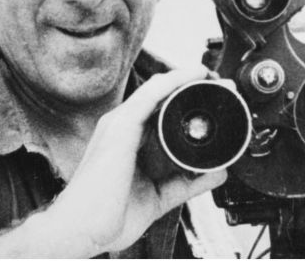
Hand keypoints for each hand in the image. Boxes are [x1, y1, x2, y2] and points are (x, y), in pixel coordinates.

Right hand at [49, 66, 227, 255]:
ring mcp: (120, 123)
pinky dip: (175, 81)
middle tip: (223, 88)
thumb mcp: (158, 195)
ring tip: (214, 77)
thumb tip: (216, 173)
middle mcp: (122, 126)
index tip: (214, 101)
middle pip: (161, 95)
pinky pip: (152, 93)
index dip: (184, 100)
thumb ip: (185, 183)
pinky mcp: (121, 126)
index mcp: (127, 139)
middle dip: (191, 87)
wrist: (81, 229)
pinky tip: (194, 74)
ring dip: (188, 79)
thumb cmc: (106, 216)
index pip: (159, 109)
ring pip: (158, 88)